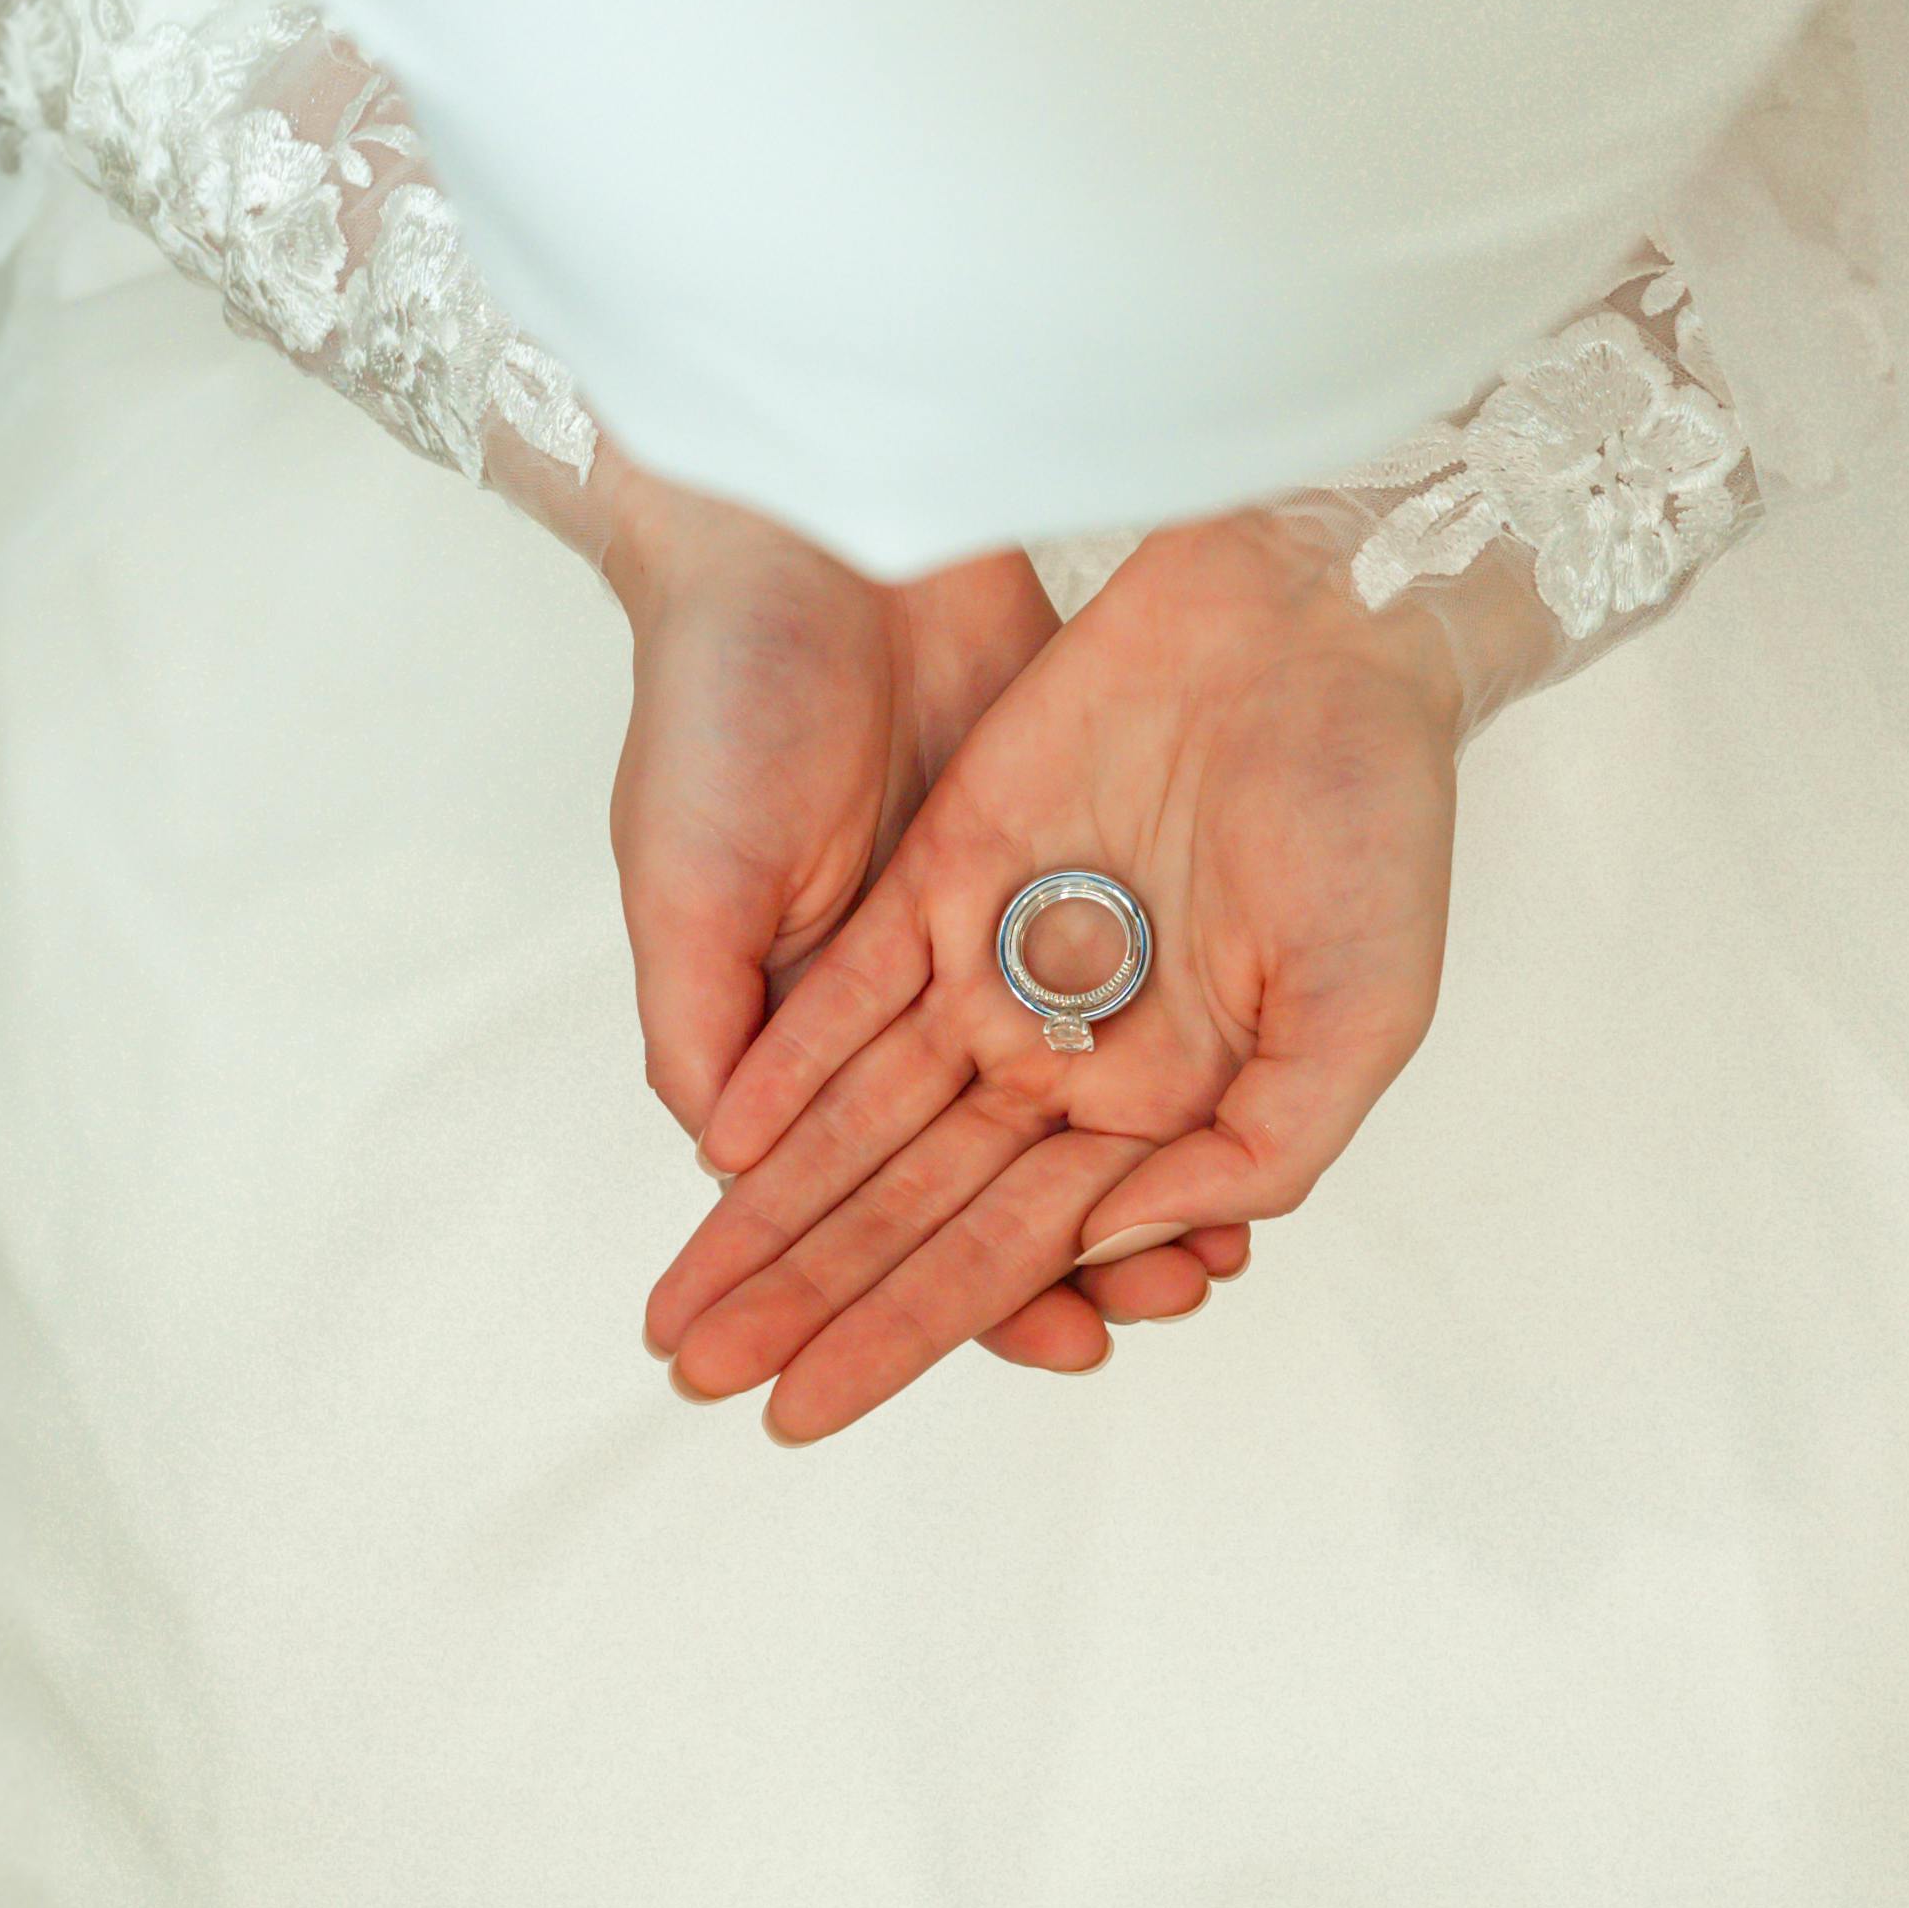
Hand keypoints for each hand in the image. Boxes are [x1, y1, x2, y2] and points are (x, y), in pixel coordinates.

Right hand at [579, 460, 1233, 1370]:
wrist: (817, 530)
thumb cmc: (717, 704)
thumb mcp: (685, 882)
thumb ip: (705, 1034)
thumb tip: (733, 1173)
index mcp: (790, 1022)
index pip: (843, 1198)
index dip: (855, 1291)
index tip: (858, 1377)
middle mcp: (903, 1003)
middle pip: (965, 1180)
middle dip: (1006, 1283)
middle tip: (1088, 1349)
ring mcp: (992, 940)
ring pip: (1060, 1114)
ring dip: (1115, 1204)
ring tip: (1180, 1280)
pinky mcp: (1062, 876)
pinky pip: (1130, 1013)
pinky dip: (1168, 1089)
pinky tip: (1223, 1156)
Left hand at [646, 511, 1459, 1439]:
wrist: (1326, 619)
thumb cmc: (1376, 812)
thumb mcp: (1366, 1009)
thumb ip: (1258, 1146)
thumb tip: (1114, 1237)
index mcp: (1164, 1107)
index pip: (1010, 1253)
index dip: (909, 1331)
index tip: (805, 1413)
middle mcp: (1066, 1050)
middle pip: (908, 1206)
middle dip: (809, 1301)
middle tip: (704, 1386)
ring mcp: (999, 958)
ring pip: (856, 1117)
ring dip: (770, 1213)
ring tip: (681, 1304)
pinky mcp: (946, 868)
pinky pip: (846, 994)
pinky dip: (785, 1068)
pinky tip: (720, 1147)